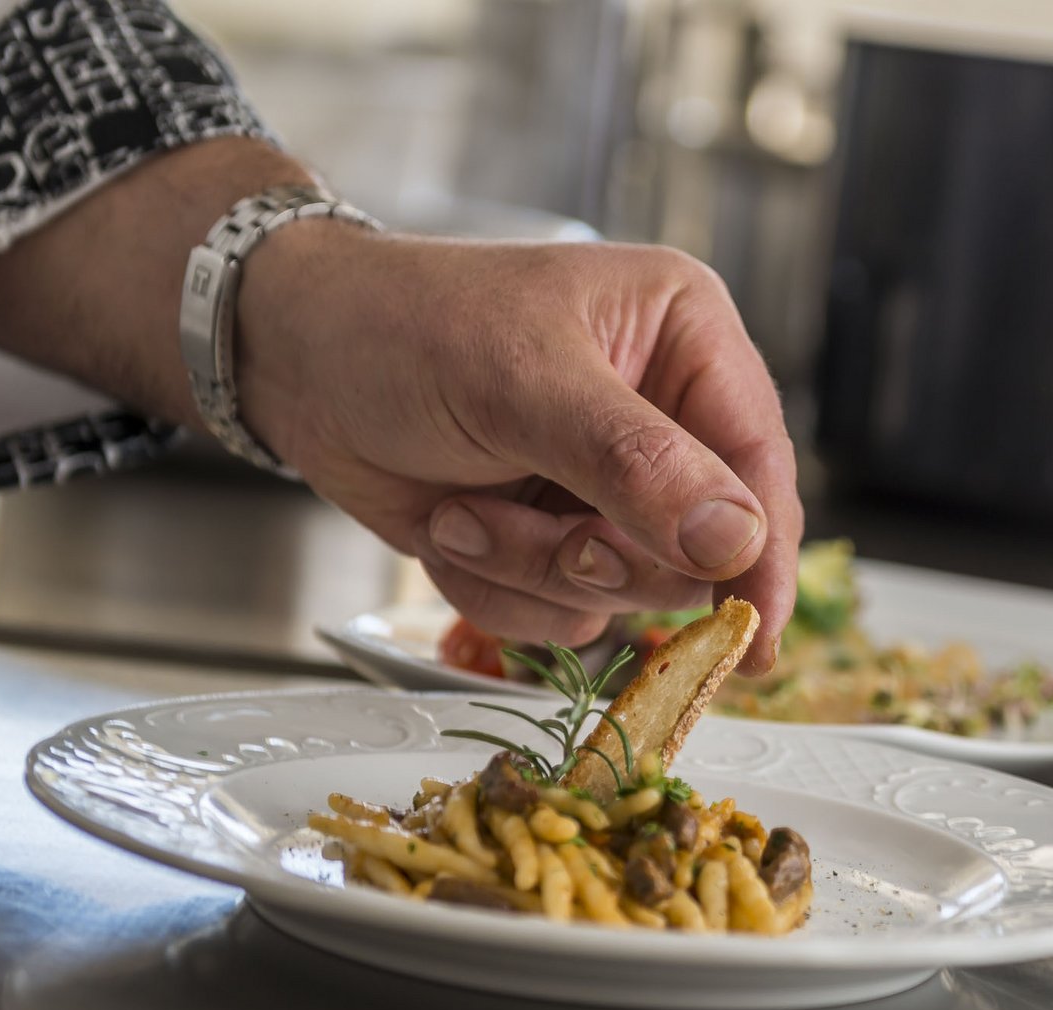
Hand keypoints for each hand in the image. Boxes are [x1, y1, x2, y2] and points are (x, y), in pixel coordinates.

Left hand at [239, 229, 800, 672]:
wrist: (291, 361)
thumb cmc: (405, 329)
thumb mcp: (523, 384)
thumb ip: (635, 465)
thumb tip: (736, 542)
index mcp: (686, 338)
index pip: (759, 462)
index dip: (761, 554)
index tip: (751, 636)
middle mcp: (663, 413)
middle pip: (698, 548)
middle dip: (603, 555)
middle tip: (550, 535)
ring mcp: (609, 485)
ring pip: (626, 592)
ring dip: (533, 567)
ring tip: (466, 506)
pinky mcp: (557, 535)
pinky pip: (563, 615)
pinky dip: (496, 586)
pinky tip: (451, 520)